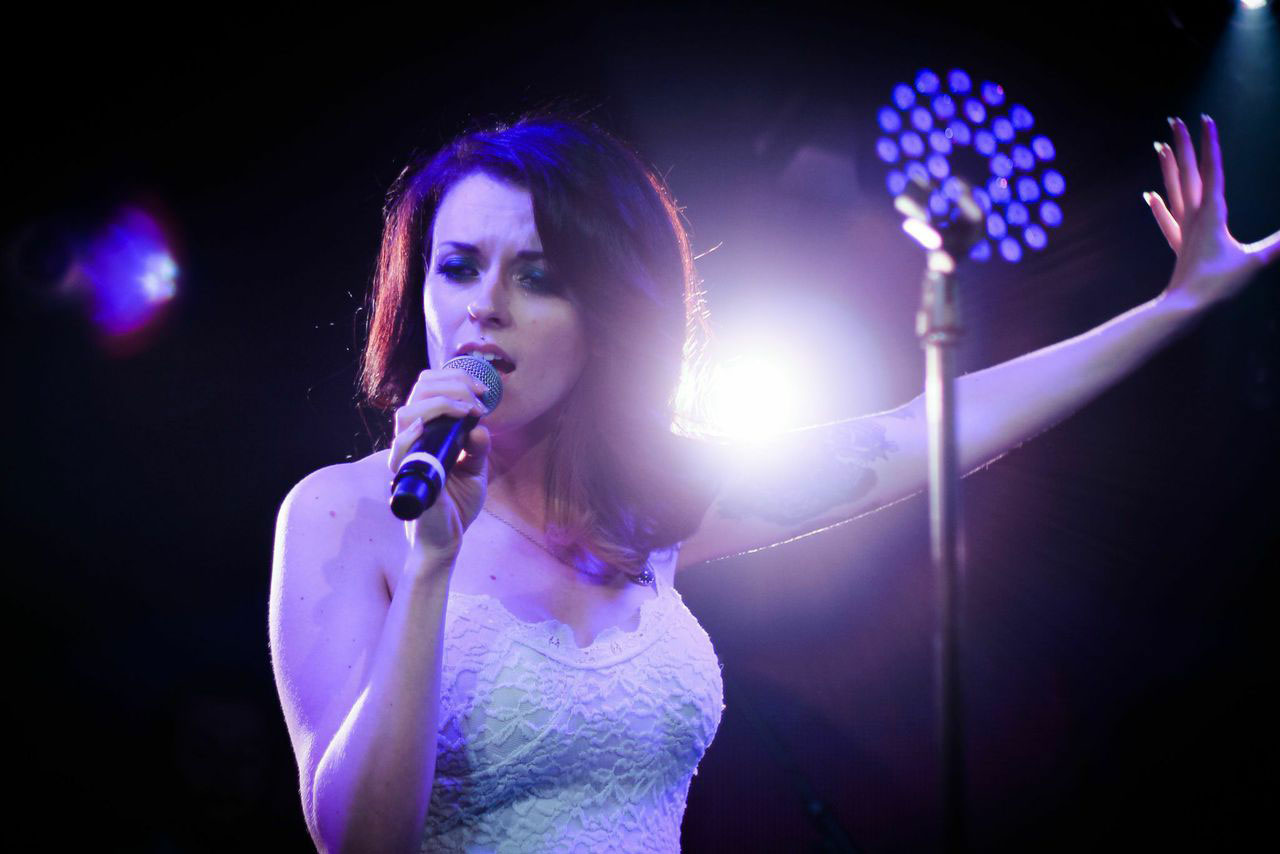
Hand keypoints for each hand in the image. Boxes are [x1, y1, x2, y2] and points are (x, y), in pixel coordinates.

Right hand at [387, 368, 492, 563]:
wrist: (447, 539)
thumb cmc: (457, 504)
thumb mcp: (476, 470)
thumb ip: (478, 448)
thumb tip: (479, 427)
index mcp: (429, 431)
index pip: (429, 389)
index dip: (455, 379)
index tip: (483, 391)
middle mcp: (414, 439)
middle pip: (418, 392)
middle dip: (451, 384)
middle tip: (478, 397)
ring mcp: (407, 456)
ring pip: (406, 413)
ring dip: (439, 403)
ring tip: (467, 411)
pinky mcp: (405, 477)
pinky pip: (399, 450)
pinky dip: (410, 435)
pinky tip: (426, 425)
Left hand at [1146, 115, 1279, 312]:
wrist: (1185, 306)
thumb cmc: (1218, 285)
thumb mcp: (1255, 261)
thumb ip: (1278, 244)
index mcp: (1213, 214)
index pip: (1213, 170)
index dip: (1210, 144)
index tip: (1205, 120)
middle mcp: (1195, 216)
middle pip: (1189, 173)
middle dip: (1185, 145)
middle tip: (1174, 120)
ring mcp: (1184, 229)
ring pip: (1174, 190)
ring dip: (1169, 167)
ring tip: (1160, 146)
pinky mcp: (1179, 244)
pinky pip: (1167, 220)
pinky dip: (1158, 207)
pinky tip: (1149, 195)